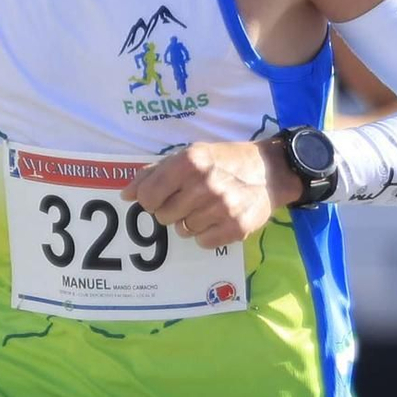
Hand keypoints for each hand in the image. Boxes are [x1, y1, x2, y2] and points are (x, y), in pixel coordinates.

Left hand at [123, 139, 300, 245]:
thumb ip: (155, 173)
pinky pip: (202, 242)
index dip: (149, 200)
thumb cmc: (224, 161)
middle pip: (163, 216)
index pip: (148, 195)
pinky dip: (207, 234)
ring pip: (183, 231)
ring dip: (190, 222)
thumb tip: (126, 194)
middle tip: (190, 200)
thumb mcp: (190, 155)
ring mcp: (222, 208)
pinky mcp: (235, 228)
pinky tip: (218, 219)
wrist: (270, 171)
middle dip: (171, 210)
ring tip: (207, 207)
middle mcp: (205, 184)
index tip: (160, 197)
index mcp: (190, 162)